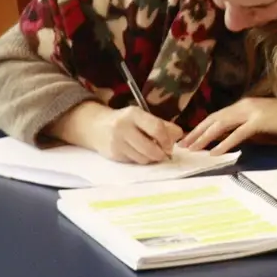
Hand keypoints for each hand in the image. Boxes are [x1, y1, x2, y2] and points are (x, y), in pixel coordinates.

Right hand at [48, 101, 183, 164]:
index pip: (156, 128)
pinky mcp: (114, 154)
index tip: (170, 145)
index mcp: (134, 114)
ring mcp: (117, 142)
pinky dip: (141, 160)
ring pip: (143, 158)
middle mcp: (123, 127)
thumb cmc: (126, 121)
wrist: (95, 126)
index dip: (167, 140)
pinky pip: (134, 162)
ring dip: (152, 158)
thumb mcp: (142, 117)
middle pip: (150, 148)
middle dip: (161, 154)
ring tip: (152, 153)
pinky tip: (139, 153)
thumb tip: (180, 135)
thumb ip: (163, 125)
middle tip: (164, 153)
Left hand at [182, 98, 276, 155]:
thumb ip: (244, 124)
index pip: (216, 116)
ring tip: (193, 149)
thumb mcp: (259, 120)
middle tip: (183, 145)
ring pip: (221, 125)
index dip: (201, 127)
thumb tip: (228, 135)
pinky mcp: (258, 122)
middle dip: (196, 132)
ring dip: (205, 137)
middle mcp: (243, 106)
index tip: (188, 138)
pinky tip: (214, 152)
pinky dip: (224, 143)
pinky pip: (237, 134)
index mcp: (242, 105)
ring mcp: (250, 113)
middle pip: (213, 119)